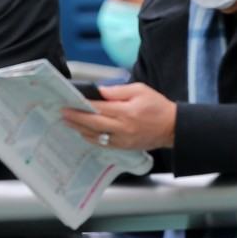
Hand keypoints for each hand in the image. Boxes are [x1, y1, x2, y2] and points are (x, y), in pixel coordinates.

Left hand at [61, 82, 177, 151]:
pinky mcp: (124, 147)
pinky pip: (102, 143)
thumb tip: (99, 92)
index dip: (83, 105)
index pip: (99, 108)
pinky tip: (84, 132)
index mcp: (127, 112)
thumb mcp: (140, 90)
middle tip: (64, 113)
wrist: (172, 127)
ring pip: (95, 135)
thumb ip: (118, 91)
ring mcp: (122, 140)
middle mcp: (123, 128)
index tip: (71, 101)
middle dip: (76, 117)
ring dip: (80, 128)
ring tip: (69, 122)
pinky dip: (91, 138)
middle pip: (93, 123)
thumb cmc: (158, 107)